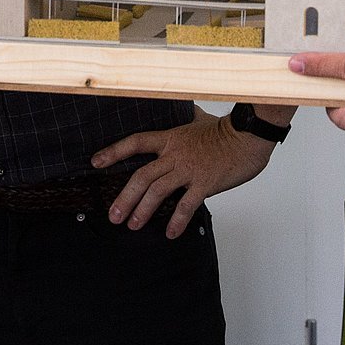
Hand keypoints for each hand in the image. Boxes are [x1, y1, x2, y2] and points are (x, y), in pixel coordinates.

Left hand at [92, 112, 276, 238]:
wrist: (248, 136)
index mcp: (170, 138)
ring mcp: (189, 169)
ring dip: (143, 211)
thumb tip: (184, 111)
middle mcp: (174, 155)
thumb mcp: (199, 120)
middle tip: (114, 215)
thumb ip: (185, 119)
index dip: (114, 151)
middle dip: (124, 198)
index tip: (96, 162)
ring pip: (158, 191)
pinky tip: (170, 233)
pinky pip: (186, 205)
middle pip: (141, 176)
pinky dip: (177, 220)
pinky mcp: (205, 183)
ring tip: (133, 225)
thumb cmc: (226, 130)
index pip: (135, 142)